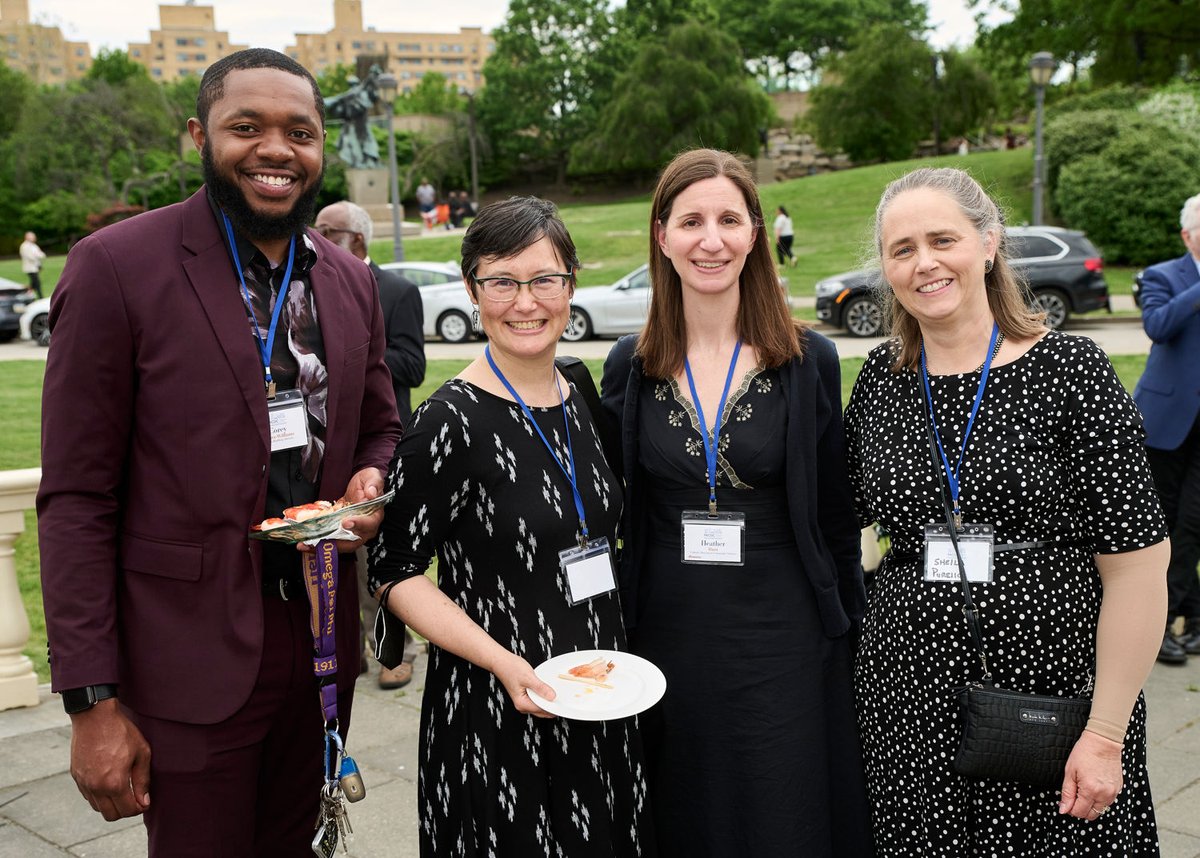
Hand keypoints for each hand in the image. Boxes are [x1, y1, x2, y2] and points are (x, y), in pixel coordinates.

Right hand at [69, 699, 151, 820]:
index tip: (144, 801)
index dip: (139, 808)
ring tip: (122, 789)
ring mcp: (83, 783)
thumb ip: (142, 780)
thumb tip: (144, 801)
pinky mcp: (76, 777)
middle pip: (111, 815)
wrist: (94, 717)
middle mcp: (96, 787)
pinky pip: (88, 796)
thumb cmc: (121, 732)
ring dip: (111, 804)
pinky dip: (99, 795)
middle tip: (134, 797)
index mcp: (114, 783)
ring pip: (98, 808)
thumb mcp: (141, 753)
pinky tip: (108, 781)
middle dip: (125, 810)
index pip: (127, 810)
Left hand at [296, 467, 385, 553]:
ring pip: (341, 545)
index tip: (345, 522)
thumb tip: (371, 493)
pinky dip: (320, 543)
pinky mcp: (342, 532)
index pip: (369, 523)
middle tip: (321, 540)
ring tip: (307, 544)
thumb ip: (373, 484)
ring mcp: (353, 532)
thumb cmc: (368, 482)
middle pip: (353, 541)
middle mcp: (365, 528)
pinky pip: (333, 541)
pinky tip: (307, 542)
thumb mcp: (372, 477)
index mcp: (375, 515)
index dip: (358, 524)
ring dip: (324, 546)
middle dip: (336, 543)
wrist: (360, 486)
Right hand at [491, 652, 556, 718]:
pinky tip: (548, 690)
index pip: (542, 710)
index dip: (553, 707)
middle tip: (563, 699)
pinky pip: (537, 700)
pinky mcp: (525, 695)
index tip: (562, 703)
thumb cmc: (510, 668)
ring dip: (548, 701)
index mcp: (522, 703)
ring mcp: (523, 701)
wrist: (501, 661)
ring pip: (540, 705)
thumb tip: (552, 696)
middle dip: (552, 706)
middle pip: (542, 710)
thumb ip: (540, 688)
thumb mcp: (528, 677)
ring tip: (557, 694)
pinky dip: (543, 697)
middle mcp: (522, 705)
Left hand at [1058, 730, 1122, 820]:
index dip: (1070, 809)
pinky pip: (1108, 802)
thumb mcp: (1069, 772)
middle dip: (1080, 810)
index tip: (1066, 803)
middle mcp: (1104, 794)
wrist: (1103, 742)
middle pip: (1091, 815)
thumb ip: (1067, 793)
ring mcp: (1113, 792)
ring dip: (1090, 805)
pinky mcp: (1118, 789)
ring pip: (1100, 810)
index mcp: (1090, 790)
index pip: (1080, 812)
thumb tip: (1064, 809)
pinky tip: (1093, 788)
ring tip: (1083, 790)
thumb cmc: (1085, 753)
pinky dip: (1099, 799)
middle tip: (1074, 798)